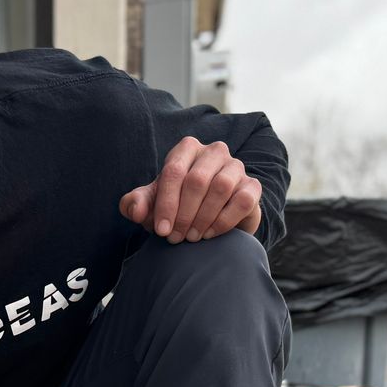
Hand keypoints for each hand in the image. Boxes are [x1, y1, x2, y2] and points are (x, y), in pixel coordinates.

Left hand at [119, 136, 261, 242]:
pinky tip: (210, 233)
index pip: (173, 172)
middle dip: (183, 214)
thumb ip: (135, 205)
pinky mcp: (252, 185)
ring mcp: (235, 166)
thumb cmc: (175, 207)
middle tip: (175, 237)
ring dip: (203, 218)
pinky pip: (242, 200)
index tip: (161, 231)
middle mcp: (213, 152)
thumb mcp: (150, 206)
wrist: (207, 220)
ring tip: (192, 237)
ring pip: (221, 187)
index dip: (166, 204)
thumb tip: (136, 210)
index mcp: (186, 149)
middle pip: (197, 180)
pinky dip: (223, 221)